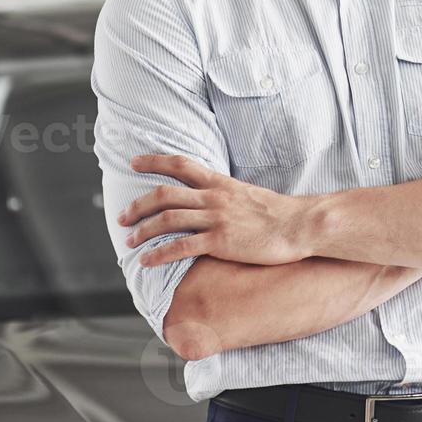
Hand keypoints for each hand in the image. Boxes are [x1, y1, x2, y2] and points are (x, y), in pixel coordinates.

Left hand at [119, 153, 316, 267]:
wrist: (299, 225)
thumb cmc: (278, 214)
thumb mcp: (248, 195)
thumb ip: (226, 196)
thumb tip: (212, 201)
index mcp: (220, 183)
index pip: (180, 164)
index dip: (154, 161)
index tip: (134, 162)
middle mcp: (214, 197)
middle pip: (164, 194)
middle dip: (138, 204)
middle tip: (122, 216)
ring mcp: (216, 218)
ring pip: (168, 219)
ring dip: (143, 230)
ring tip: (129, 241)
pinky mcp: (221, 241)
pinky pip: (181, 246)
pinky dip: (159, 253)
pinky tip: (146, 261)